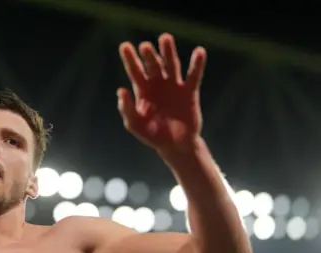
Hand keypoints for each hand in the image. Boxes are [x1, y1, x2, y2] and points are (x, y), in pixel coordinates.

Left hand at [117, 33, 206, 153]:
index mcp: (143, 91)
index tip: (124, 46)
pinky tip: (199, 51)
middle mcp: (158, 84)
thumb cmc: (152, 135)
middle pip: (153, 64)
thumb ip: (127, 109)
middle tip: (145, 46)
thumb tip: (121, 90)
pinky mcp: (190, 92)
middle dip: (149, 55)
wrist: (175, 146)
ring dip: (168, 52)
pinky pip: (194, 75)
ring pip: (171, 64)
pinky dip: (197, 64)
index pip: (135, 71)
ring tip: (165, 38)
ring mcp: (174, 86)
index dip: (130, 59)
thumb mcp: (135, 124)